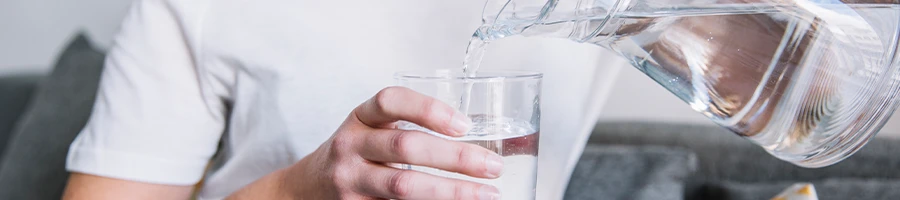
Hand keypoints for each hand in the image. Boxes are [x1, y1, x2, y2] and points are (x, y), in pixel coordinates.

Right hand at [280, 87, 503, 199]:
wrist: (305, 189)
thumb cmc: (354, 155)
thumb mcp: (370, 130)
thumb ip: (409, 128)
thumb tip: (479, 138)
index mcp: (360, 118)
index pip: (390, 101)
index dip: (428, 109)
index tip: (464, 124)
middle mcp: (350, 147)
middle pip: (405, 146)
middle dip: (456, 157)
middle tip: (492, 166)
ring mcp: (350, 181)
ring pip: (403, 185)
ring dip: (451, 191)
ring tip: (486, 194)